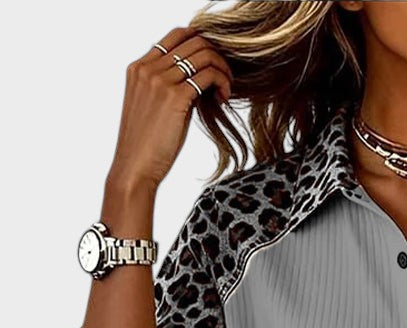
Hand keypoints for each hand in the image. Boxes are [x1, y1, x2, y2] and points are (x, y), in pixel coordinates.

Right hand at [108, 26, 233, 191]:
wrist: (135, 168)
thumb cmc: (146, 145)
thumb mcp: (152, 108)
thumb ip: (167, 87)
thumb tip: (196, 80)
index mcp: (139, 67)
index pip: (177, 35)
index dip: (201, 45)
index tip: (212, 66)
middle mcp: (148, 68)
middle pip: (194, 41)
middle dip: (217, 57)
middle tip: (225, 79)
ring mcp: (160, 80)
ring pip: (204, 56)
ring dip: (223, 70)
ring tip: (226, 91)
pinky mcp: (175, 97)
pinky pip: (209, 75)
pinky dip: (222, 83)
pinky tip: (223, 99)